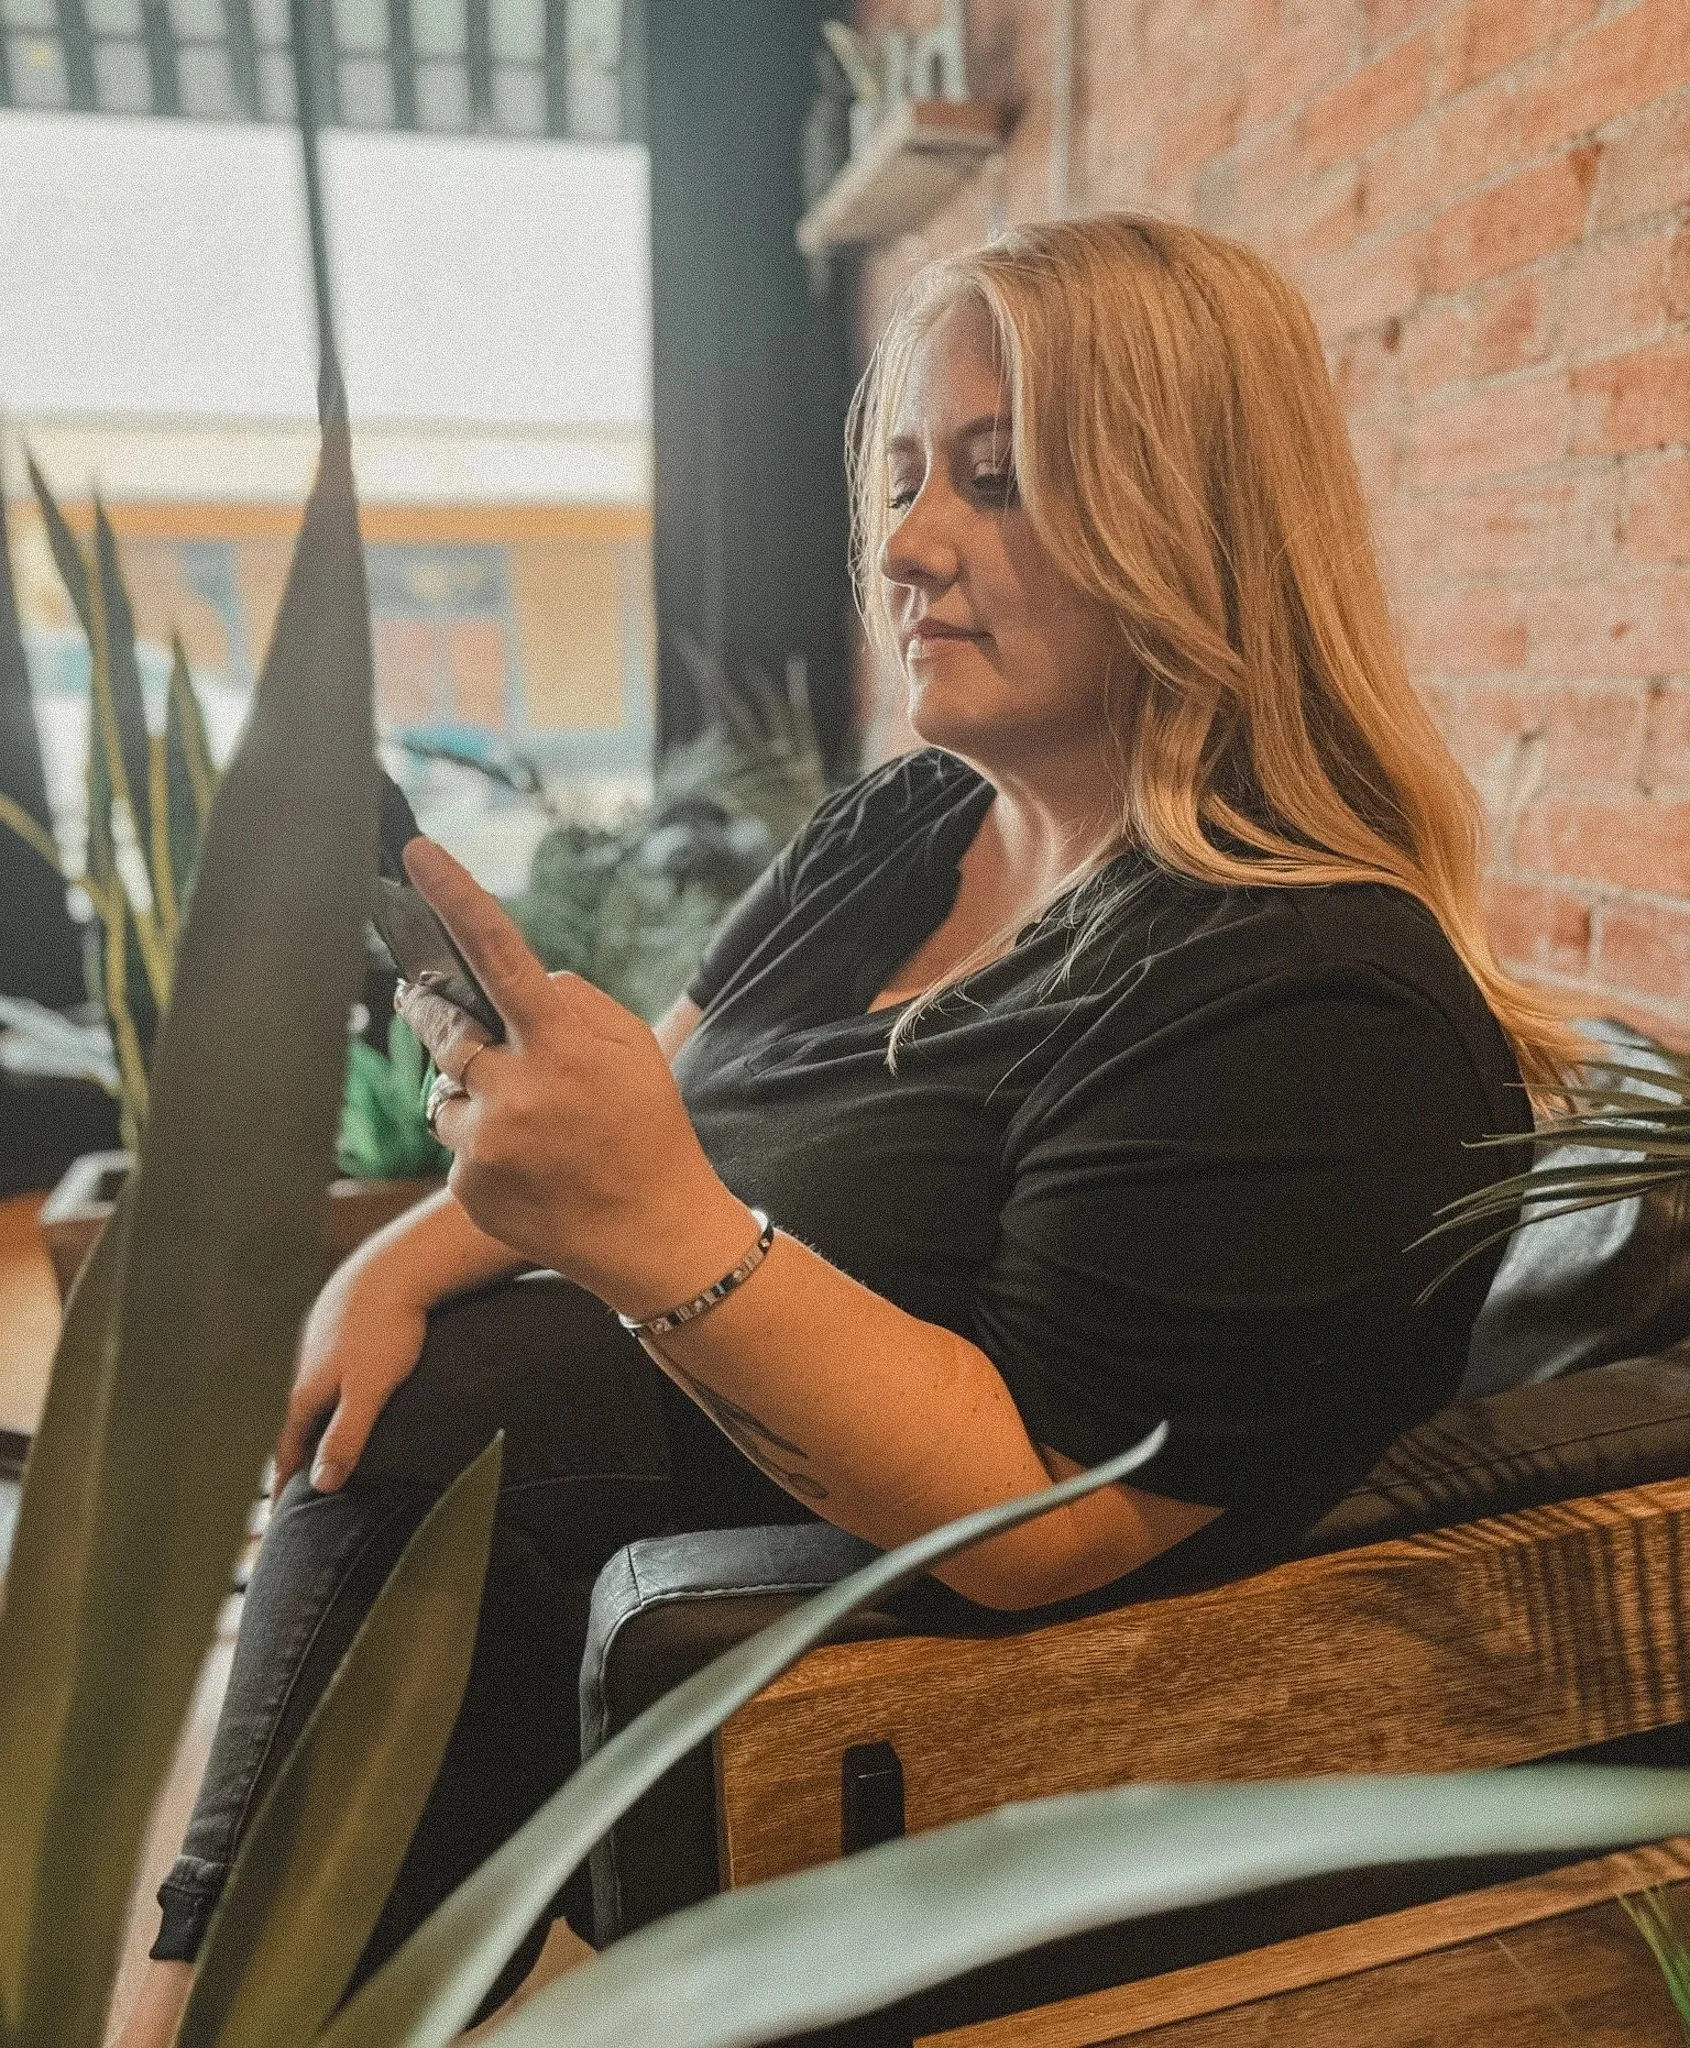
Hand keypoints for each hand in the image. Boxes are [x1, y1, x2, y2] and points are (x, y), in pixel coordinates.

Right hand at [273, 1263, 428, 1499]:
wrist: (396, 1265)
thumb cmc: (386, 1329)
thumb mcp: (369, 1392)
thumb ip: (346, 1437)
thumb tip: (321, 1484)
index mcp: (308, 1391)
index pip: (290, 1447)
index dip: (285, 1480)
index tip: (277, 1510)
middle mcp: (306, 1365)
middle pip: (299, 1417)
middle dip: (299, 1447)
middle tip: (299, 1478)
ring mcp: (320, 1339)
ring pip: (315, 1386)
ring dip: (315, 1413)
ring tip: (322, 1433)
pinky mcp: (339, 1319)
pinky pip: (331, 1360)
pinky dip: (332, 1382)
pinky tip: (346, 1380)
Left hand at [393, 839, 754, 1313]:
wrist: (656, 1237)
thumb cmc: (649, 1131)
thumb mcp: (637, 1048)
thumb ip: (575, 1002)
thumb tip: (519, 982)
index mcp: (562, 1045)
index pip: (500, 954)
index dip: (456, 898)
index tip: (417, 853)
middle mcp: (516, 1090)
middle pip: (441, 1026)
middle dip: (433, 1011)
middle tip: (435, 1004)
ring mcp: (487, 1143)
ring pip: (442, 1092)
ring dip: (469, 1092)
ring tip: (527, 1124)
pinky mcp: (468, 1187)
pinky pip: (455, 1144)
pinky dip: (482, 1146)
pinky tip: (528, 1167)